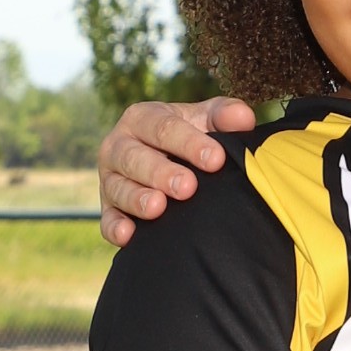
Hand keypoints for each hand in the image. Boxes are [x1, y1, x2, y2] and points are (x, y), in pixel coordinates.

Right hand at [97, 96, 252, 249]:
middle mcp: (119, 145)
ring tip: (159, 207)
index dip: (189, 143)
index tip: (216, 160)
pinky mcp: (107, 209)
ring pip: (118, 188)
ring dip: (137, 198)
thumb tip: (244, 119)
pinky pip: (106, 220)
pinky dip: (115, 227)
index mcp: (142, 118)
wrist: (168, 163)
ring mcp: (110, 179)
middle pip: (135, 158)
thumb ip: (224, 115)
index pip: (163, 127)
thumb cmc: (189, 137)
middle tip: (187, 187)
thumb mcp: (206, 121)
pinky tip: (128, 235)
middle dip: (161, 172)